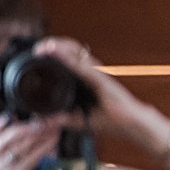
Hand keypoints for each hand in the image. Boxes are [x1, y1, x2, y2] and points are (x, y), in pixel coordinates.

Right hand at [0, 114, 56, 169]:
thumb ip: (7, 153)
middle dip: (23, 127)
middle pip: (3, 139)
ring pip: (19, 145)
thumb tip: (17, 124)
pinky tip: (54, 139)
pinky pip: (32, 154)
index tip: (8, 116)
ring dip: (38, 133)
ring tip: (52, 127)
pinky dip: (45, 144)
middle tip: (41, 121)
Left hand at [31, 37, 165, 151]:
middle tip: (38, 49)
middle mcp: (92, 71)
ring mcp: (96, 73)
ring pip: (75, 52)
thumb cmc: (111, 119)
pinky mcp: (99, 78)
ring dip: (58, 46)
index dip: (54, 52)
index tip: (38, 53)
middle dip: (53, 46)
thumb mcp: (78, 119)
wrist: (131, 123)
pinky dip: (65, 57)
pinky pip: (79, 65)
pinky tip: (53, 51)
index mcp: (87, 79)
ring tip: (43, 46)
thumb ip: (59, 118)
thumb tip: (40, 119)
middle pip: (71, 50)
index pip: (70, 58)